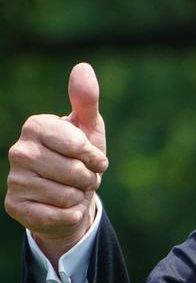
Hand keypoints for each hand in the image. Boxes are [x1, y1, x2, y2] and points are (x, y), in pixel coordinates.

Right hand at [5, 63, 108, 265]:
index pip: (78, 146)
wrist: (69, 196)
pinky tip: (62, 207)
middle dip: (88, 178)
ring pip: (67, 195)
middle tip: (81, 177)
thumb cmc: (80, 158)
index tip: (92, 158)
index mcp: (35, 126)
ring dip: (78, 196)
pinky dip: (69, 214)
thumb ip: (86, 100)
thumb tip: (83, 67)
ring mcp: (13, 179)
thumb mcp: (89, 128)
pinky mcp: (14, 205)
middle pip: (74, 172)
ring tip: (71, 190)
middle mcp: (18, 150)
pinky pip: (57, 215)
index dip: (93, 157)